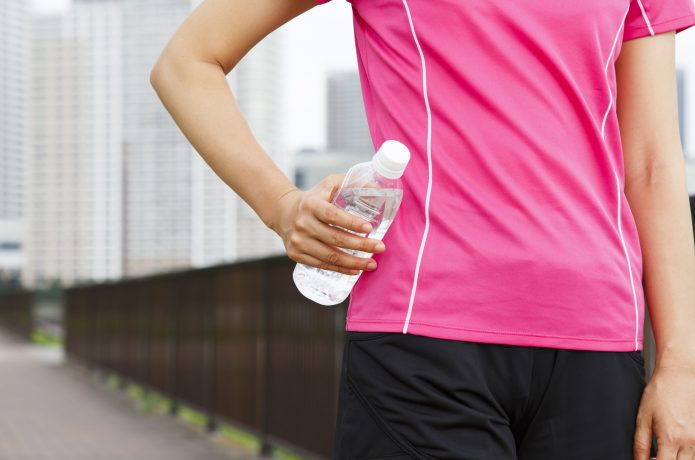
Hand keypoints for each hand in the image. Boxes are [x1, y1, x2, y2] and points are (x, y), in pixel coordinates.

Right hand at [268, 173, 385, 275]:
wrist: (284, 213)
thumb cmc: (314, 199)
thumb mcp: (329, 185)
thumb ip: (352, 182)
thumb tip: (378, 188)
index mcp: (311, 204)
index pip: (332, 215)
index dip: (351, 223)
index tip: (369, 228)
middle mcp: (303, 223)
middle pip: (335, 238)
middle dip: (361, 245)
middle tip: (380, 247)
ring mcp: (298, 241)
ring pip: (330, 256)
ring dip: (354, 262)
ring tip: (372, 264)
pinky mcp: (297, 255)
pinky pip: (322, 265)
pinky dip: (341, 269)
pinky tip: (355, 269)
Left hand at [634, 358, 694, 459]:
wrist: (679, 375)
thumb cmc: (660, 392)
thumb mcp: (643, 418)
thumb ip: (641, 444)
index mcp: (671, 438)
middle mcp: (690, 441)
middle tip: (656, 456)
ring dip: (678, 459)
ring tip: (665, 449)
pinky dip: (686, 452)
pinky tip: (676, 444)